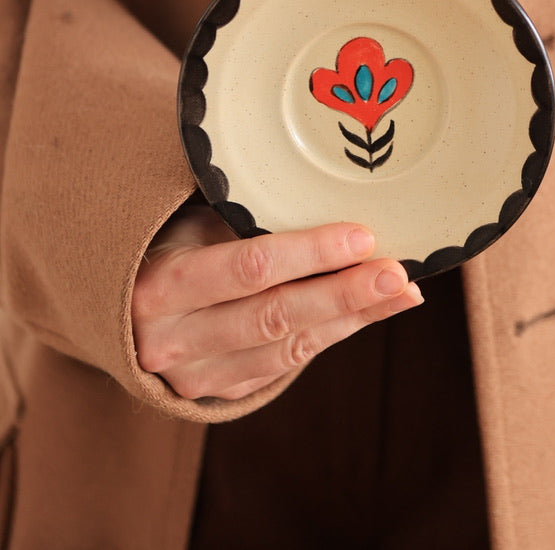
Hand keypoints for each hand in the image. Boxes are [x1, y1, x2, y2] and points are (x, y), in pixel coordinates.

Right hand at [132, 206, 422, 400]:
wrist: (121, 313)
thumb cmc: (163, 248)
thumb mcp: (184, 223)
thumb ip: (240, 220)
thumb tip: (324, 194)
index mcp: (160, 286)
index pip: (247, 269)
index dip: (309, 253)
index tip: (361, 235)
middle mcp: (174, 340)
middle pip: (275, 315)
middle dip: (344, 292)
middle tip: (397, 271)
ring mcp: (197, 374)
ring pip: (289, 346)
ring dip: (353, 316)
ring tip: (402, 290)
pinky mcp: (221, 391)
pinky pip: (288, 362)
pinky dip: (335, 333)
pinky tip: (372, 310)